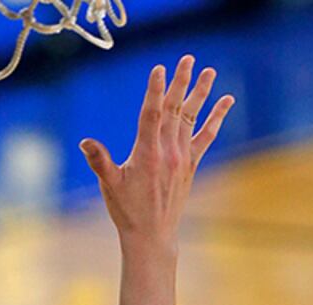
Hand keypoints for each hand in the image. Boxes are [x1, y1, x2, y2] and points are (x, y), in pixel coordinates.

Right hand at [80, 56, 233, 249]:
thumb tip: (85, 142)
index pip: (151, 115)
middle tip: (187, 59)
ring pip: (191, 118)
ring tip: (209, 71)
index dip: (155, 90)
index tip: (159, 70)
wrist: (151, 235)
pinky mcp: (190, 164)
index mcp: (146, 154)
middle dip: (180, 83)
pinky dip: (217, 118)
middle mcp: (167, 152)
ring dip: (200, 93)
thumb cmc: (127, 211)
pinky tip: (226, 101)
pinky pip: (206, 136)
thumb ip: (99, 161)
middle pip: (174, 110)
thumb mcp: (109, 186)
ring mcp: (181, 157)